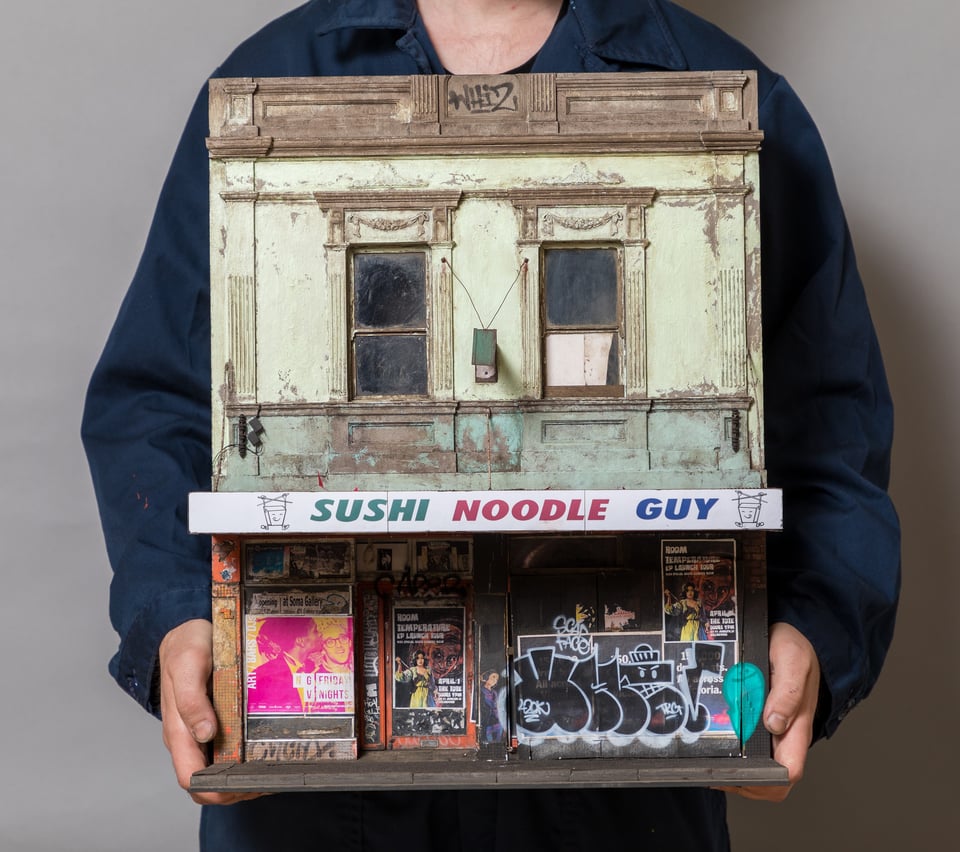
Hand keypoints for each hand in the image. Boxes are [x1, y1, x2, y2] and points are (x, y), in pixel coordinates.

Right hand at [158, 619, 261, 804]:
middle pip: (208, 782)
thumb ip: (191, 699)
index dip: (217, 791)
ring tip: (276, 767)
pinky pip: (228, 748)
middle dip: (238, 788)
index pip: (191, 779)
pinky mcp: (214, 720)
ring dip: (244, 775)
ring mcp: (201, 731)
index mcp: (178, 731)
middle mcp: (190, 737)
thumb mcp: (188, 664)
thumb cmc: (185, 646)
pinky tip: (268, 748)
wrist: (184, 630)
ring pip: (220, 768)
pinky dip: (246, 756)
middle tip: (272, 778)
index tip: (248, 786)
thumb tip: (205, 732)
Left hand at [719, 621, 820, 801]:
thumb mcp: (792, 658)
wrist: (791, 636)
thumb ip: (787, 691)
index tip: (737, 774)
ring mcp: (774, 729)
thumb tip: (775, 723)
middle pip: (772, 780)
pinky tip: (713, 743)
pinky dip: (733, 753)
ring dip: (736, 771)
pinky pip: (750, 748)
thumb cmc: (795, 647)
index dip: (765, 781)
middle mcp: (787, 733)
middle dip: (744, 783)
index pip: (789, 771)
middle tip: (713, 771)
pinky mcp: (761, 722)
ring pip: (759, 768)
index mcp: (798, 724)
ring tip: (708, 760)